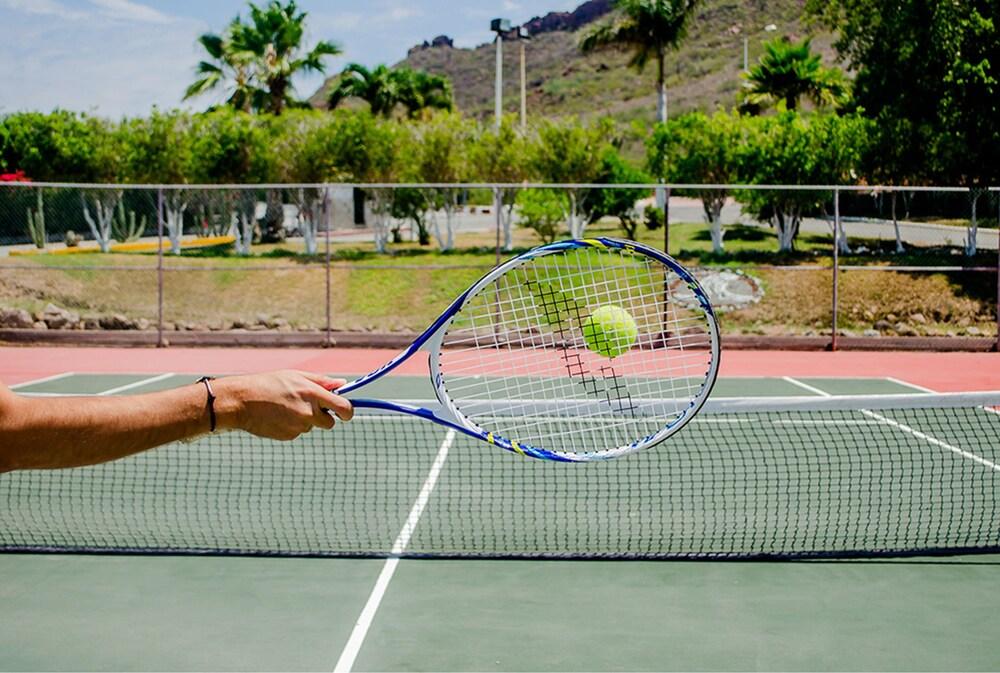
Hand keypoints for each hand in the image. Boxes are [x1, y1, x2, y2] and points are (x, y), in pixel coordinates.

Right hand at [214, 370, 352, 440]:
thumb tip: (342, 384)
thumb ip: (322, 381)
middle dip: (324, 417)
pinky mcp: (289, 436)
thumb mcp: (296, 376)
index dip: (347, 412)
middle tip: (308, 407)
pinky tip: (278, 416)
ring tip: (285, 407)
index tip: (345, 413)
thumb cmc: (268, 384)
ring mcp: (298, 426)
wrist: (242, 401)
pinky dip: (292, 426)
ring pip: (311, 426)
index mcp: (313, 393)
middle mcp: (308, 412)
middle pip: (329, 423)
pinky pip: (298, 432)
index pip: (343, 408)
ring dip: (305, 420)